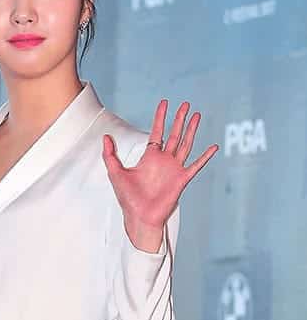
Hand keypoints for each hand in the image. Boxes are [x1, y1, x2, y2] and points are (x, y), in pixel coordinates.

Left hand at [102, 100, 217, 251]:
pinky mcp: (182, 179)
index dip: (160, 117)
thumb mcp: (115, 172)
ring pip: (186, 144)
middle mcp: (164, 160)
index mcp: (150, 156)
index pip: (157, 131)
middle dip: (180, 119)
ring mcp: (174, 169)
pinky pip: (196, 165)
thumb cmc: (128, 197)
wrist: (139, 217)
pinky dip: (205, 156)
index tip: (164, 103)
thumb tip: (105, 137)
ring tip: (197, 115)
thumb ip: (109, 155)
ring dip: (192, 130)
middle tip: (186, 104)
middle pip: (175, 134)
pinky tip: (213, 146)